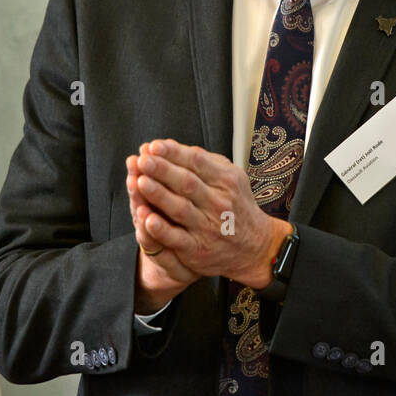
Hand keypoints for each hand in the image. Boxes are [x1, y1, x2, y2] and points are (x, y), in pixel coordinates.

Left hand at [132, 138, 292, 288]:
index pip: (196, 162)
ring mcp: (208, 227)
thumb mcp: (231, 177)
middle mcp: (219, 203)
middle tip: (143, 160)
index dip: (174, 153)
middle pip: (187, 183)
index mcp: (226, 181)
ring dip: (159, 195)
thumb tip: (171, 146)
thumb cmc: (236, 205)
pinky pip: (177, 239)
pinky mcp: (198, 249)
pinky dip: (162, 230)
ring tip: (140, 182)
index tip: (154, 146)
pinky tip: (147, 219)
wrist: (255, 247)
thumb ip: (204, 161)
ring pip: (180, 209)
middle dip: (162, 170)